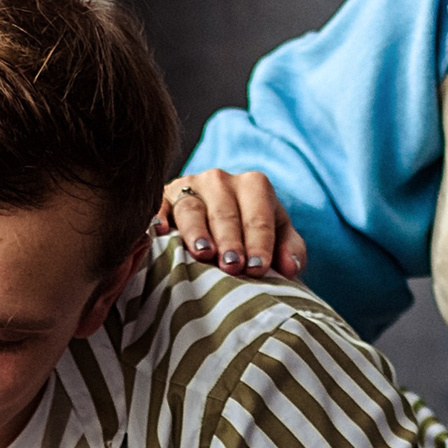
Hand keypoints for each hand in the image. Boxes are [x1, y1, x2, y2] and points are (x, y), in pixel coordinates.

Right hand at [155, 169, 304, 278]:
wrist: (217, 219)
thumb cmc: (250, 233)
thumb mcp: (276, 236)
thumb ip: (289, 250)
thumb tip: (290, 267)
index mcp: (253, 185)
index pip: (258, 216)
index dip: (259, 242)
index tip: (258, 268)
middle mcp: (220, 179)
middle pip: (225, 212)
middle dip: (230, 240)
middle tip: (233, 265)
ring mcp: (189, 186)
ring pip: (192, 208)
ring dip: (197, 232)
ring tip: (203, 253)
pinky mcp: (163, 197)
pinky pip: (158, 207)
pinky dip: (158, 219)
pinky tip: (160, 234)